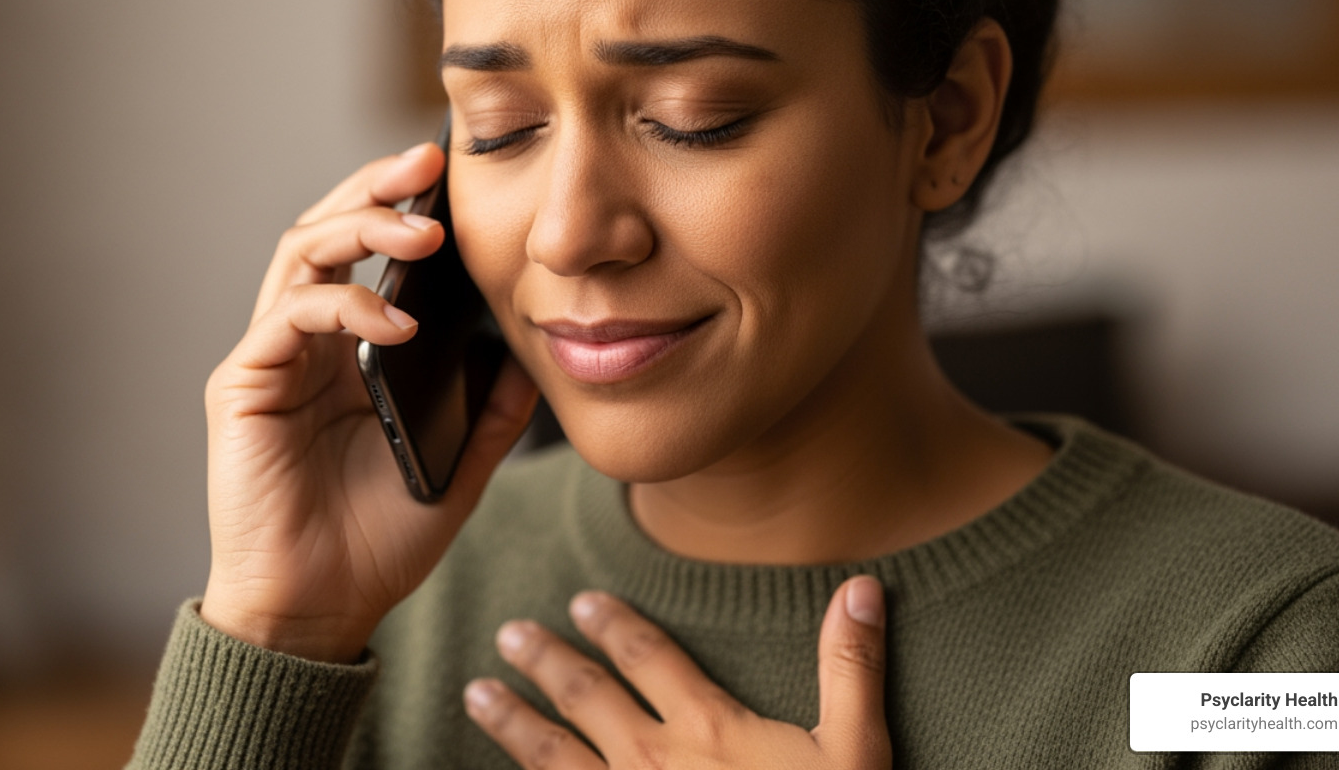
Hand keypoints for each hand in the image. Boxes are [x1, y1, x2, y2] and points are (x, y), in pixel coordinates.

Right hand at [199, 143, 539, 662]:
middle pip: (325, 233)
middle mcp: (302, 343)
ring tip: (422, 229)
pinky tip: (395, 325)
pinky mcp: (241, 384)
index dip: (400, 208)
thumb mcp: (455, 465)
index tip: (450, 176)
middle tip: (426, 161)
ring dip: (359, 228)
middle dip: (373, 189)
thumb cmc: (376, 542)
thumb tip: (533, 358)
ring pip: (300, 256)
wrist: (319, 609)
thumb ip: (489, 412)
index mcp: (346, 353)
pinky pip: (289, 318)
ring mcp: (269, 359)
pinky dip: (344, 306)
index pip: (365, 255)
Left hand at [465, 576, 891, 768]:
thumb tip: (861, 586)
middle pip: (587, 699)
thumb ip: (850, 667)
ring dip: (513, 722)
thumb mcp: (856, 751)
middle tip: (509, 632)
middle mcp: (655, 765)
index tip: (581, 601)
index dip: (614, 626)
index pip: (650, 660)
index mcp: (710, 730)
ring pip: (553, 759)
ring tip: (477, 693)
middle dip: (546, 661)